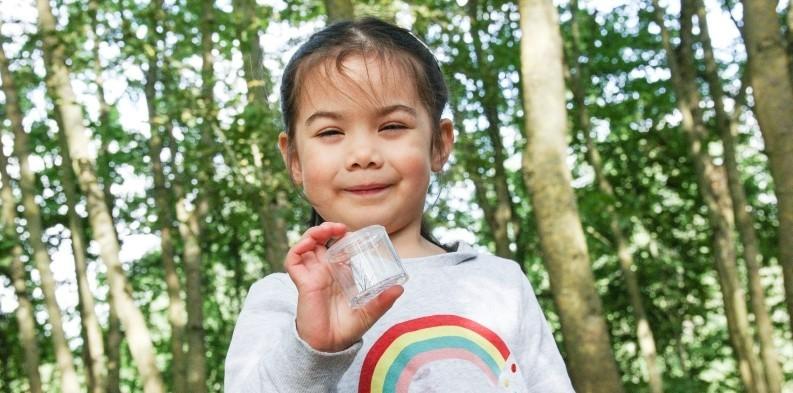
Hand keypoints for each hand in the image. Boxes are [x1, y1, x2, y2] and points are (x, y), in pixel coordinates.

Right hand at [284, 222, 403, 351]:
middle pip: (321, 242)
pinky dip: (298, 248)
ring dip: (313, 234)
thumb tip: (400, 288)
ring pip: (306, 246)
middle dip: (327, 229)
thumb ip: (384, 300)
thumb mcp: (370, 312)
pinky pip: (293, 261)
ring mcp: (313, 275)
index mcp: (340, 274)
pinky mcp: (302, 282)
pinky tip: (309, 244)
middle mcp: (325, 271)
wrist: (330, 345)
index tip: (353, 233)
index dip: (344, 236)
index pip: (339, 247)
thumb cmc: (348, 328)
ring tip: (325, 230)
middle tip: (339, 228)